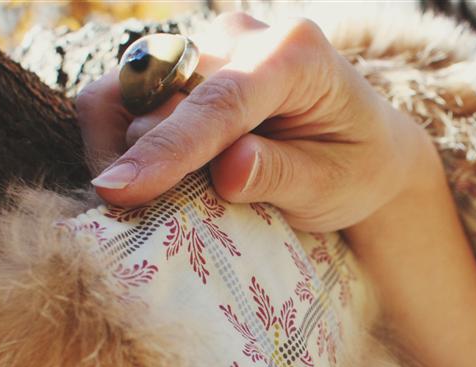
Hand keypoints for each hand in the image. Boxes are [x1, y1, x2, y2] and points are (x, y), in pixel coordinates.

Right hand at [76, 12, 428, 231]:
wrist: (360, 149)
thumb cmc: (353, 168)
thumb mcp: (333, 185)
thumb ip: (281, 175)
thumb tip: (225, 172)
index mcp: (295, 53)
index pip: (220, 102)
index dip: (168, 149)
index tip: (120, 190)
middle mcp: (241, 37)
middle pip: (162, 95)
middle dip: (146, 159)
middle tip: (149, 220)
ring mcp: (201, 46)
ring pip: (126, 92)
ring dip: (122, 152)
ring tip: (141, 203)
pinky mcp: (172, 68)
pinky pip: (117, 98)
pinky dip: (115, 144)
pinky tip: (138, 183)